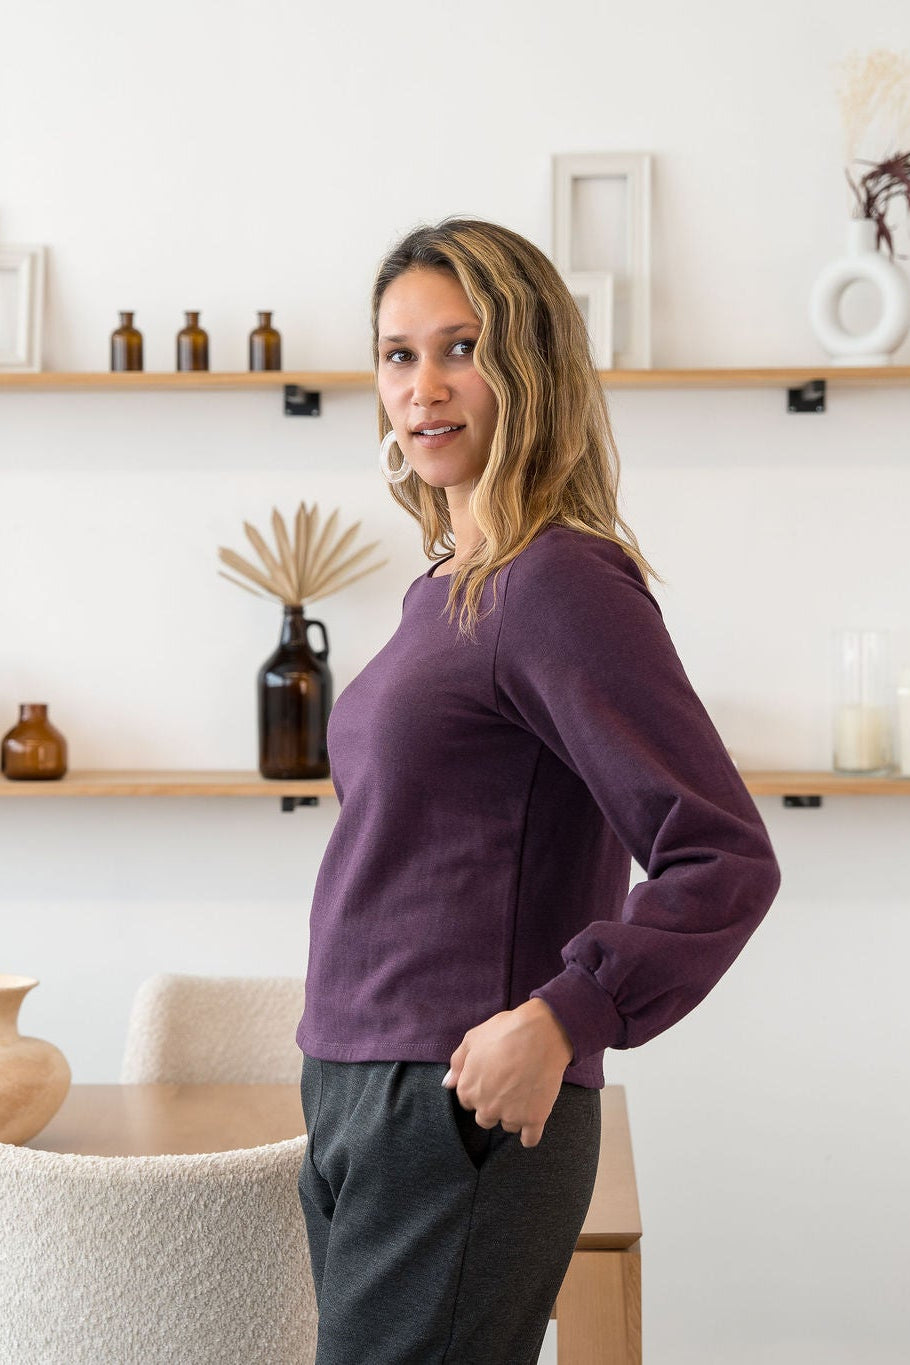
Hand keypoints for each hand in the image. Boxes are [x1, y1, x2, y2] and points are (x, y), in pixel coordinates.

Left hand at [442, 998, 573, 1147]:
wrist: (541, 1033)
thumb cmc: (505, 1031)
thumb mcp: (473, 1038)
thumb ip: (457, 1063)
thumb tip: (448, 1083)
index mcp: (468, 1089)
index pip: (468, 1101)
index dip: (480, 1089)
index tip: (492, 1079)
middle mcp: (486, 1107)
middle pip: (486, 1119)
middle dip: (494, 1106)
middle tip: (508, 1086)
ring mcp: (510, 1115)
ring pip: (508, 1125)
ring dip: (514, 1115)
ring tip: (524, 1092)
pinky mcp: (533, 1119)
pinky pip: (529, 1139)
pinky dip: (530, 1133)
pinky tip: (532, 1119)